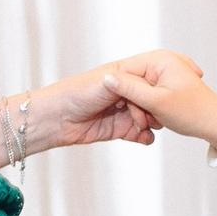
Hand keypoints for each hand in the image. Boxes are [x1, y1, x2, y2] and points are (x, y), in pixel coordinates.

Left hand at [27, 51, 200, 150]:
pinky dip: (144, 137)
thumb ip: (129, 83)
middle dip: (155, 109)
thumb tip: (150, 88)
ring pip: (146, 118)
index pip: (147, 81)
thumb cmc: (75, 93)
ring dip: (151, 124)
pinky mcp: (118, 129)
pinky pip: (138, 134)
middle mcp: (123, 93)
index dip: (155, 90)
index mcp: (122, 76)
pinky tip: (146, 139)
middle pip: (149, 101)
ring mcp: (122, 112)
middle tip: (157, 117)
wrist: (55, 118)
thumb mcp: (106, 83)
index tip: (161, 98)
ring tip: (151, 128)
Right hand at [103, 53, 216, 152]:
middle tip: (147, 119)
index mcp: (160, 59)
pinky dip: (150, 109)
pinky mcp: (166, 84)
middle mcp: (162, 61)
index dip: (120, 93)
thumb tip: (106, 77)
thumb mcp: (156, 102)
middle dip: (135, 103)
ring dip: (142, 109)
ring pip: (138, 91)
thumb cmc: (192, 113)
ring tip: (156, 120)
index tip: (122, 109)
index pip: (124, 71)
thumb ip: (130, 89)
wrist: (216, 123)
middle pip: (131, 81)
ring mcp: (164, 72)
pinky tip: (160, 117)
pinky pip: (148, 96)